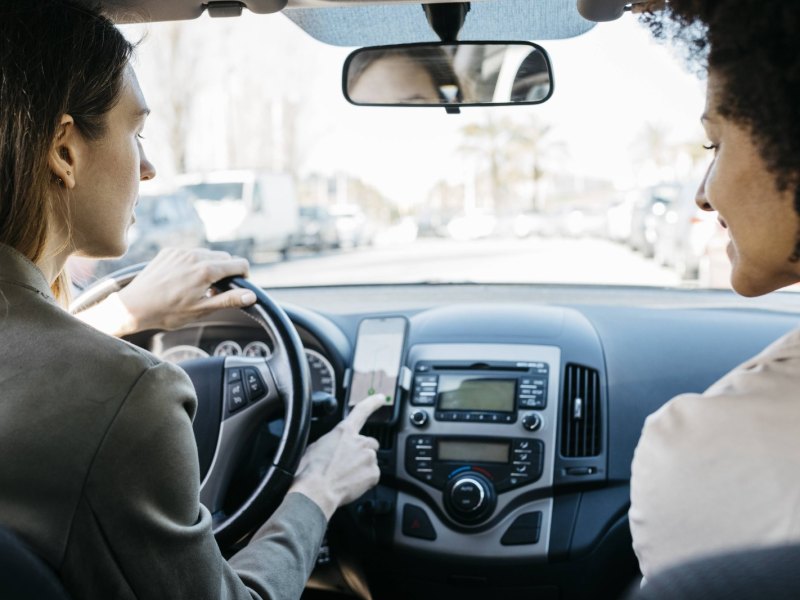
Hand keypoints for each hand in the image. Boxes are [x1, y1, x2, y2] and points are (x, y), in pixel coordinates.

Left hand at [116, 247, 254, 332]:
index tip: (239, 286)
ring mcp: (181, 252)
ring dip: (210, 266)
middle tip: (217, 290)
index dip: (244, 275)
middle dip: (227, 271)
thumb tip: (251, 295)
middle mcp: (195, 256)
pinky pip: (190, 253)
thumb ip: (228, 300)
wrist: (134, 306)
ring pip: (207, 254)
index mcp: (207, 270)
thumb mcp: (201, 310)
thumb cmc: (167, 312)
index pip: (239, 264)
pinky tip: (183, 279)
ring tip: (199, 286)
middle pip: (225, 257)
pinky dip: (193, 263)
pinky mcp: (169, 251)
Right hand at [288, 394, 385, 519]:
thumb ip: (330, 442)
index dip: (372, 402)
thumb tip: (332, 446)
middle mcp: (359, 441)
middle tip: (348, 464)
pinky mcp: (374, 474)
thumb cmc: (309, 472)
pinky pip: (373, 476)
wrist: (315, 492)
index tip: (381, 398)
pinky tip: (351, 484)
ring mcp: (368, 457)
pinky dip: (365, 480)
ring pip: (371, 460)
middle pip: (369, 443)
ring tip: (346, 477)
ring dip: (362, 467)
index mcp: (344, 432)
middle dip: (362, 452)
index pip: (361, 411)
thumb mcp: (314, 447)